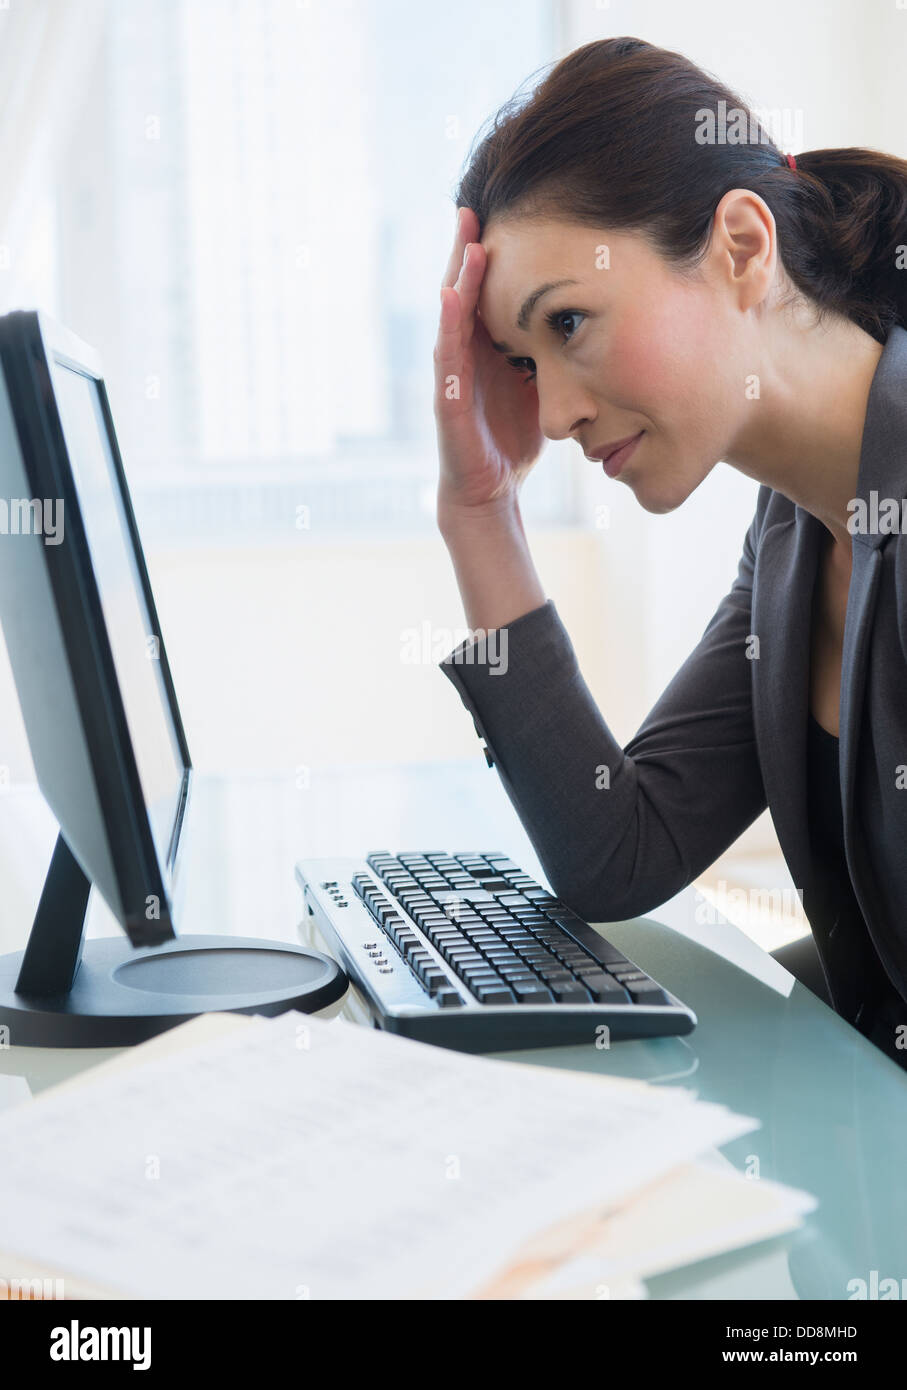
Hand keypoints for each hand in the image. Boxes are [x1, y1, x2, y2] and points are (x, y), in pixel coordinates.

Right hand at [433, 207, 545, 520]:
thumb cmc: (513, 439)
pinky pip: (446, 358)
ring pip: (452, 316)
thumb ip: (551, 352)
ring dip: (459, 275)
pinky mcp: (448, 401)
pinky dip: (448, 325)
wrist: (490, 492)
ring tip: (468, 235)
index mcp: (487, 347)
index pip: (488, 292)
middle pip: (465, 292)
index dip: (494, 254)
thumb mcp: (541, 384)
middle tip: (474, 204)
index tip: (507, 211)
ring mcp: (452, 376)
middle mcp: (465, 354)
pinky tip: (451, 296)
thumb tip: (591, 321)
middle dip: (469, 249)